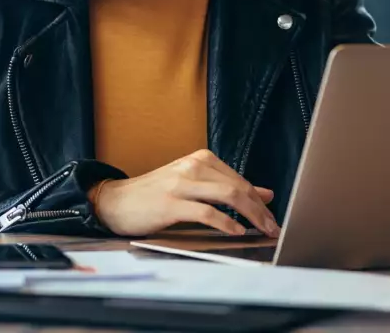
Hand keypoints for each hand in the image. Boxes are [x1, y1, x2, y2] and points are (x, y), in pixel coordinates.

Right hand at [91, 149, 279, 236]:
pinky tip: (236, 231)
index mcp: (200, 159)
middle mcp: (193, 166)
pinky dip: (226, 223)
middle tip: (273, 227)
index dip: (259, 200)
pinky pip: (206, 212)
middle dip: (260, 209)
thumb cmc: (156, 194)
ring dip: (251, 215)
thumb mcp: (193, 184)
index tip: (272, 217)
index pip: (239, 179)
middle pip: (238, 186)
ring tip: (262, 231)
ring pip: (227, 195)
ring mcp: (181, 183)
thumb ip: (226, 186)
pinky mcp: (171, 203)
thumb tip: (264, 193)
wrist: (117, 200)